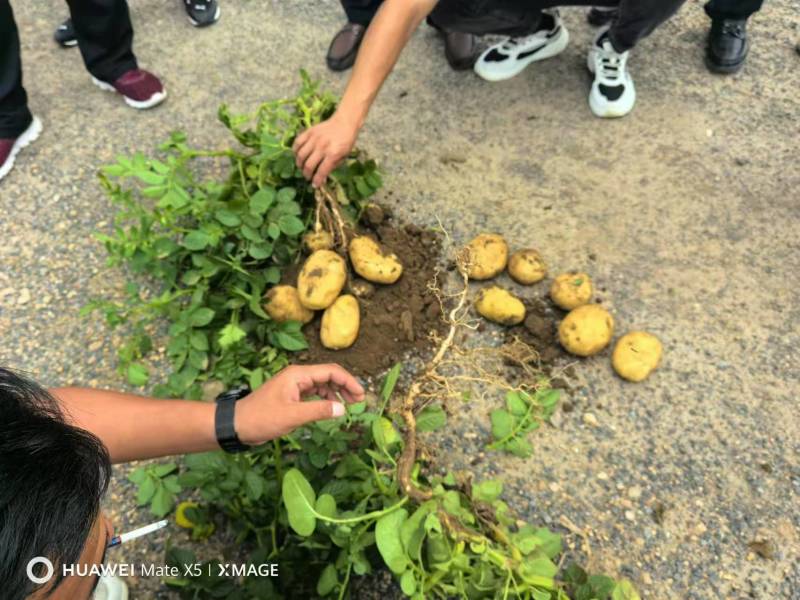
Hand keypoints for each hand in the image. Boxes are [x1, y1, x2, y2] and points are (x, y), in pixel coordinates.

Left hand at [234, 364, 364, 443]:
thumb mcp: (292, 416)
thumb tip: (342, 409)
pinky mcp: (292, 396)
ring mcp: (294, 386)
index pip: (330, 372)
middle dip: (345, 386)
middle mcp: (298, 376)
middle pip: (328, 375)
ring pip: (322, 384)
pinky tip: (332, 408)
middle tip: (359, 401)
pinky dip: (326, 399)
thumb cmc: (262, 418)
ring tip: (348, 406)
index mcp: (298, 375)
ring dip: (337, 392)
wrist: (237, 425)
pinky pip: (314, 393)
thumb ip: (319, 411)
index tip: (361, 395)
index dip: (348, 381)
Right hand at [293, 114, 358, 187]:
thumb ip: (332, 167)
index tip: (314, 185)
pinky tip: (298, 155)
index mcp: (333, 154)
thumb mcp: (343, 156)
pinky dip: (295, 150)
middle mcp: (322, 147)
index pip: (321, 171)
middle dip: (306, 174)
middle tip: (307, 177)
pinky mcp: (309, 132)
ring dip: (299, 164)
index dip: (316, 181)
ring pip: (301, 155)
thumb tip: (321, 179)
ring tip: (302, 167)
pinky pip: (297, 142)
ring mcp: (314, 138)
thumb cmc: (345, 142)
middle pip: (308, 165)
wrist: (344, 123)